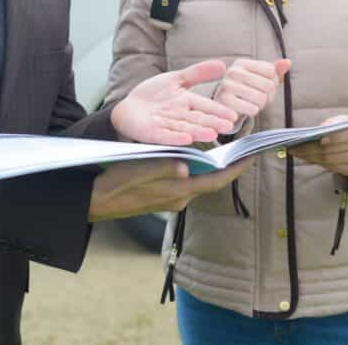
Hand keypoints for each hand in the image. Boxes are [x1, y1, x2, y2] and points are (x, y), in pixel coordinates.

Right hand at [88, 158, 253, 221]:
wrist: (94, 201)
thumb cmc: (113, 184)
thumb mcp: (137, 171)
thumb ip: (162, 168)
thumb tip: (187, 165)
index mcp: (177, 191)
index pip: (216, 180)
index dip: (237, 168)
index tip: (254, 154)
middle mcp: (179, 197)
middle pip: (211, 180)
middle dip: (227, 164)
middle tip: (242, 146)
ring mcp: (170, 198)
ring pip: (198, 180)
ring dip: (210, 165)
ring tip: (222, 147)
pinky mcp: (161, 196)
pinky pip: (185, 181)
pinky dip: (194, 168)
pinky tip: (192, 154)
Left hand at [112, 60, 238, 145]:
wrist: (128, 107)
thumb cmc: (154, 95)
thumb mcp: (176, 79)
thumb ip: (198, 73)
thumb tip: (223, 65)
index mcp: (186, 102)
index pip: (205, 106)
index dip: (218, 111)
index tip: (233, 115)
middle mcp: (179, 116)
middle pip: (198, 119)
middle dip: (212, 123)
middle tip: (228, 127)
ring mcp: (166, 125)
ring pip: (185, 128)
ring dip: (198, 131)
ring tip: (212, 134)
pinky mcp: (152, 133)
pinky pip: (165, 135)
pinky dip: (175, 137)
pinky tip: (186, 139)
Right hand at [213, 58, 290, 116]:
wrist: (225, 106)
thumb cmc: (246, 90)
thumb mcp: (259, 78)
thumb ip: (275, 70)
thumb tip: (287, 62)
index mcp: (242, 63)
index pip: (271, 71)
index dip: (273, 82)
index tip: (264, 87)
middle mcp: (233, 71)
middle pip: (269, 85)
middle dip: (268, 95)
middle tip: (260, 97)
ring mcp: (227, 85)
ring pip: (261, 98)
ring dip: (261, 104)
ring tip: (252, 103)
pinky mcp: (225, 101)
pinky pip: (252, 109)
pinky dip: (253, 112)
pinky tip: (246, 108)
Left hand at [289, 115, 347, 179]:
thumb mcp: (346, 122)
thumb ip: (333, 122)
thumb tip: (319, 129)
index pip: (346, 135)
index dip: (332, 138)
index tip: (317, 139)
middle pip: (330, 150)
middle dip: (309, 149)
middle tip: (293, 147)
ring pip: (330, 161)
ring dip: (310, 157)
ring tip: (296, 153)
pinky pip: (334, 168)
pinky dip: (319, 164)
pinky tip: (308, 159)